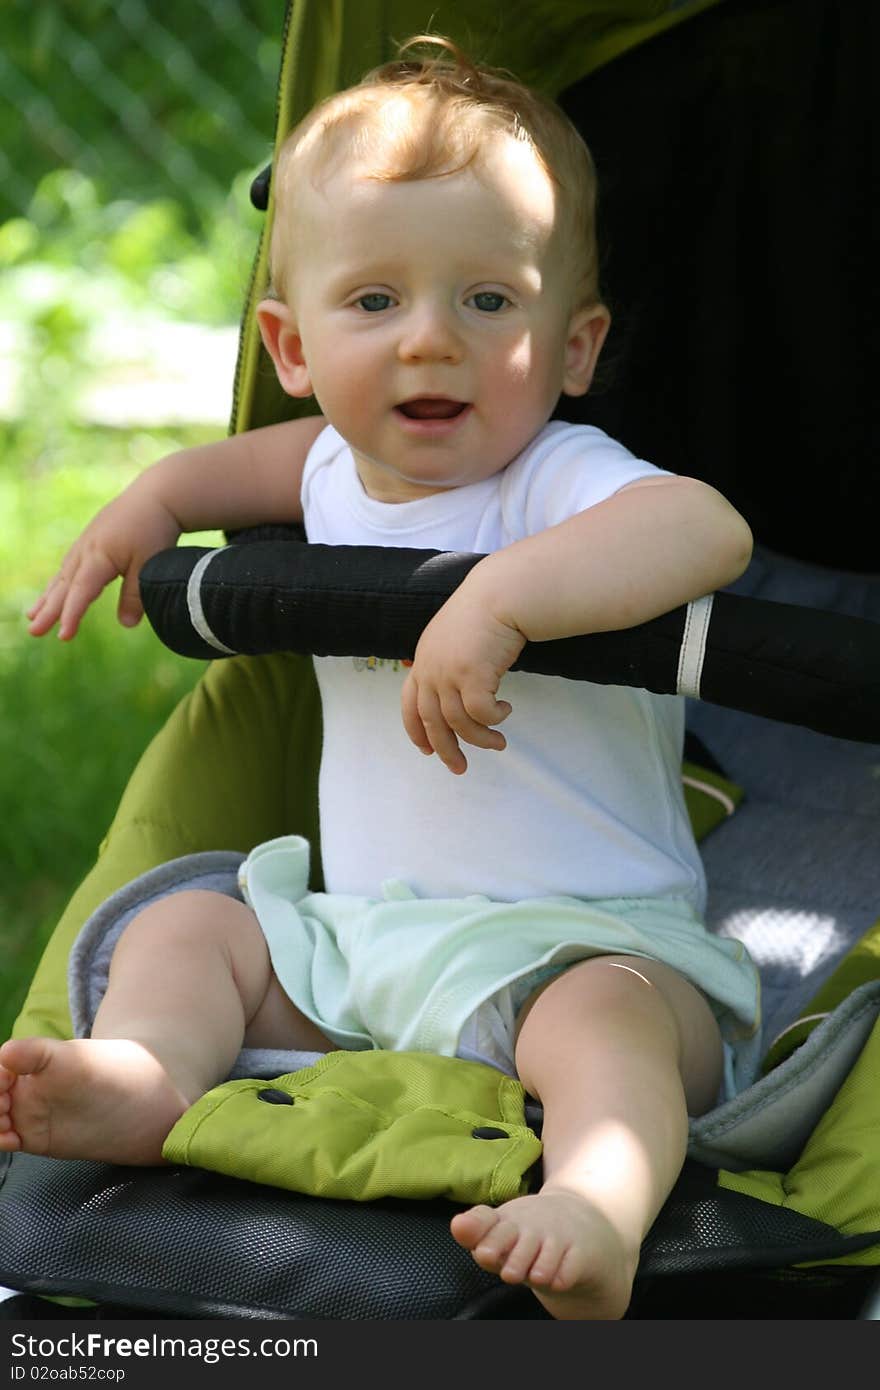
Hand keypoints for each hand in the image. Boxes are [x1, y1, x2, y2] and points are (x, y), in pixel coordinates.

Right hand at [27, 483, 180, 639]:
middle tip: (33, 631)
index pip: (81, 591)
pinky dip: (59, 582)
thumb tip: (127, 625)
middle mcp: (86, 550)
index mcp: (99, 556)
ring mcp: (85, 544)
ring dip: (48, 597)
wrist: (155, 496)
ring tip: (33, 615)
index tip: (63, 636)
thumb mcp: (150, 565)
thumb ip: (136, 595)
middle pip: (64, 586)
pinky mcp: (90, 541)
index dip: (71, 615)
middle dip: (48, 610)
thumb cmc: (154, 529)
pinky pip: (69, 566)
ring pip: (62, 576)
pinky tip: (54, 592)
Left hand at [401, 582, 525, 773]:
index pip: (410, 704)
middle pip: (431, 722)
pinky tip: (506, 712)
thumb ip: (448, 661)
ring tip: (499, 743)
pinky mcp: (472, 675)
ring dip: (480, 739)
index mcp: (423, 660)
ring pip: (459, 722)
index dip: (416, 731)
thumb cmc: (486, 611)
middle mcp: (430, 669)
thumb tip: (460, 690)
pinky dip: (494, 719)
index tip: (428, 751)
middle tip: (460, 768)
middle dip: (446, 750)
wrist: (501, 593)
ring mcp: (449, 672)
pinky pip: (482, 713)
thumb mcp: (454, 636)